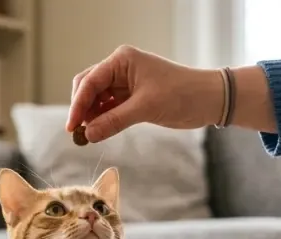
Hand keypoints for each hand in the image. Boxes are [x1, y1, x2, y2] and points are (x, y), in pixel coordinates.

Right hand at [67, 46, 224, 143]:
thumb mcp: (146, 108)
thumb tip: (88, 134)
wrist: (208, 99)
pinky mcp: (131, 98)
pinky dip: (102, 120)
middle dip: (82, 109)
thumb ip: (114, 121)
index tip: (71, 126)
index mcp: (122, 60)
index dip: (78, 104)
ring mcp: (125, 83)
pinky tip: (98, 133)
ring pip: (97, 100)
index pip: (90, 81)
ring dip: (91, 117)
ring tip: (87, 136)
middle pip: (88, 88)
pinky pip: (109, 108)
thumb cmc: (182, 94)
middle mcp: (120, 68)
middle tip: (78, 133)